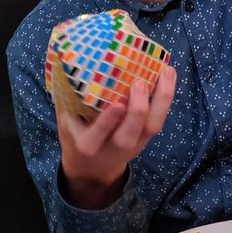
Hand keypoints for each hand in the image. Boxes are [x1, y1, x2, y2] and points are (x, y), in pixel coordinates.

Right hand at [58, 65, 176, 208]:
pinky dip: (165, 98)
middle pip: (130, 134)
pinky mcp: (146, 138)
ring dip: (161, 99)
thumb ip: (65, 99)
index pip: (98, 135)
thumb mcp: (65, 122)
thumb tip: (63, 63)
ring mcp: (134, 144)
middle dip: (137, 110)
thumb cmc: (77, 136)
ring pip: (152, 126)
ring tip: (166, 72)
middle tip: (138, 82)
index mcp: (88, 145)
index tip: (116, 105)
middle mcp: (113, 148)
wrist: (93, 168)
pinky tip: (168, 76)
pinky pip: (159, 118)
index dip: (108, 122)